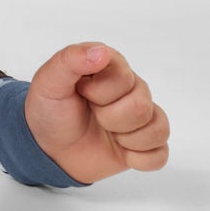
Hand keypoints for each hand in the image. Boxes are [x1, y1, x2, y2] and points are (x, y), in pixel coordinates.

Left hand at [25, 43, 169, 183]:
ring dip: (125, 139)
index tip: (81, 93)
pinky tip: (121, 152)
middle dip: (109, 118)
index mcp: (110, 67)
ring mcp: (142, 117)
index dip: (99, 93)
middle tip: (92, 115)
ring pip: (157, 130)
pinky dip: (138, 158)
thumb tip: (102, 52)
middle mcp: (132, 88)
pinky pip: (161, 154)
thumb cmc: (49, 110)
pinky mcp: (148, 143)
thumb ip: (70, 60)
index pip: (124, 79)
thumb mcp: (48, 82)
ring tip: (105, 132)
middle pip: (141, 107)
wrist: (49, 148)